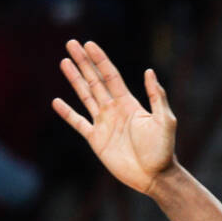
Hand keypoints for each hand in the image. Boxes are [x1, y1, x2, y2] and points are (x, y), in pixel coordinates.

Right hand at [54, 42, 178, 196]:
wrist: (155, 176)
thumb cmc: (163, 150)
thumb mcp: (164, 120)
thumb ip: (157, 96)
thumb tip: (149, 71)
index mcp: (129, 103)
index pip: (111, 76)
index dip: (100, 59)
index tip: (89, 44)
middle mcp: (114, 110)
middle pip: (95, 80)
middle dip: (83, 62)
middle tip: (71, 43)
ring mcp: (104, 123)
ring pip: (85, 96)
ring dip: (74, 79)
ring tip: (64, 62)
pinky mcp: (96, 139)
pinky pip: (78, 123)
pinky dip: (67, 113)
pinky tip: (57, 102)